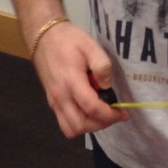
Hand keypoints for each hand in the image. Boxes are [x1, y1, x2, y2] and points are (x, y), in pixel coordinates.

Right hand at [31, 21, 127, 139]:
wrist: (43, 37)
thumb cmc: (69, 40)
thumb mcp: (90, 45)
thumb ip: (102, 65)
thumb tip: (107, 86)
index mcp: (71, 81)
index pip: (91, 108)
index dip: (110, 115)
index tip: (123, 113)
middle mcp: (60, 96)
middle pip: (80, 125)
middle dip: (100, 124)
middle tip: (113, 114)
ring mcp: (53, 101)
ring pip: (70, 129)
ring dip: (88, 127)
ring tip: (101, 115)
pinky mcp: (51, 102)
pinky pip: (64, 123)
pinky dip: (78, 123)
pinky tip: (88, 110)